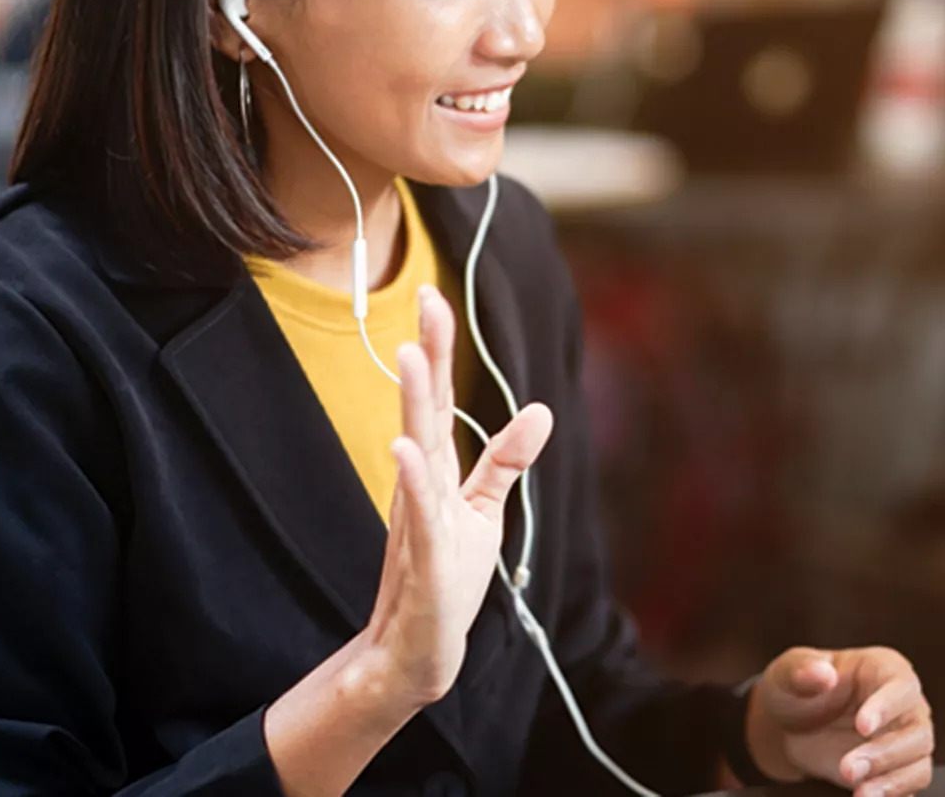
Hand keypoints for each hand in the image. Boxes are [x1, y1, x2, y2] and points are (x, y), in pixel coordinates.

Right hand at [363, 286, 552, 704]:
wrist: (419, 647)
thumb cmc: (446, 577)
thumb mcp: (484, 510)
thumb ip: (506, 461)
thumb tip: (542, 411)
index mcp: (435, 470)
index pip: (437, 400)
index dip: (437, 350)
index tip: (433, 297)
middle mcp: (420, 483)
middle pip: (423, 409)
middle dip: (426, 355)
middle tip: (424, 301)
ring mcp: (418, 516)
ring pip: (417, 450)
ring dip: (413, 404)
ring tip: (409, 357)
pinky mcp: (422, 555)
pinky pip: (419, 512)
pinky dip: (413, 480)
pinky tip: (402, 449)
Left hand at [745, 646, 933, 796]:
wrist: (790, 727)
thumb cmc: (798, 691)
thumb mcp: (788, 673)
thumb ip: (802, 670)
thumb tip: (822, 673)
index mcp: (884, 669)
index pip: (901, 686)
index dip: (886, 706)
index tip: (862, 726)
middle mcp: (903, 704)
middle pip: (916, 730)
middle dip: (884, 753)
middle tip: (848, 768)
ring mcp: (904, 739)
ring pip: (918, 763)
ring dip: (891, 781)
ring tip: (860, 793)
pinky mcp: (897, 769)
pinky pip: (910, 785)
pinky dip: (892, 795)